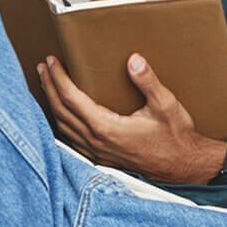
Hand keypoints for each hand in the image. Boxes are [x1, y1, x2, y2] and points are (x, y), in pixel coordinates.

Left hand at [37, 52, 221, 182]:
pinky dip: (61, 121)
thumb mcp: (166, 105)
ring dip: (52, 103)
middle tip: (43, 66)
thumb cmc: (176, 137)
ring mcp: (97, 152)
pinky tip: (62, 113)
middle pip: (61, 111)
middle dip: (49, 86)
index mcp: (107, 127)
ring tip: (47, 83)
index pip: (71, 99)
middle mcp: (96, 142)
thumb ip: (148, 82)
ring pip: (63, 126)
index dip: (59, 78)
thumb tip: (134, 60)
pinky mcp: (101, 157)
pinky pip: (71, 138)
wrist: (183, 167)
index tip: (52, 61)